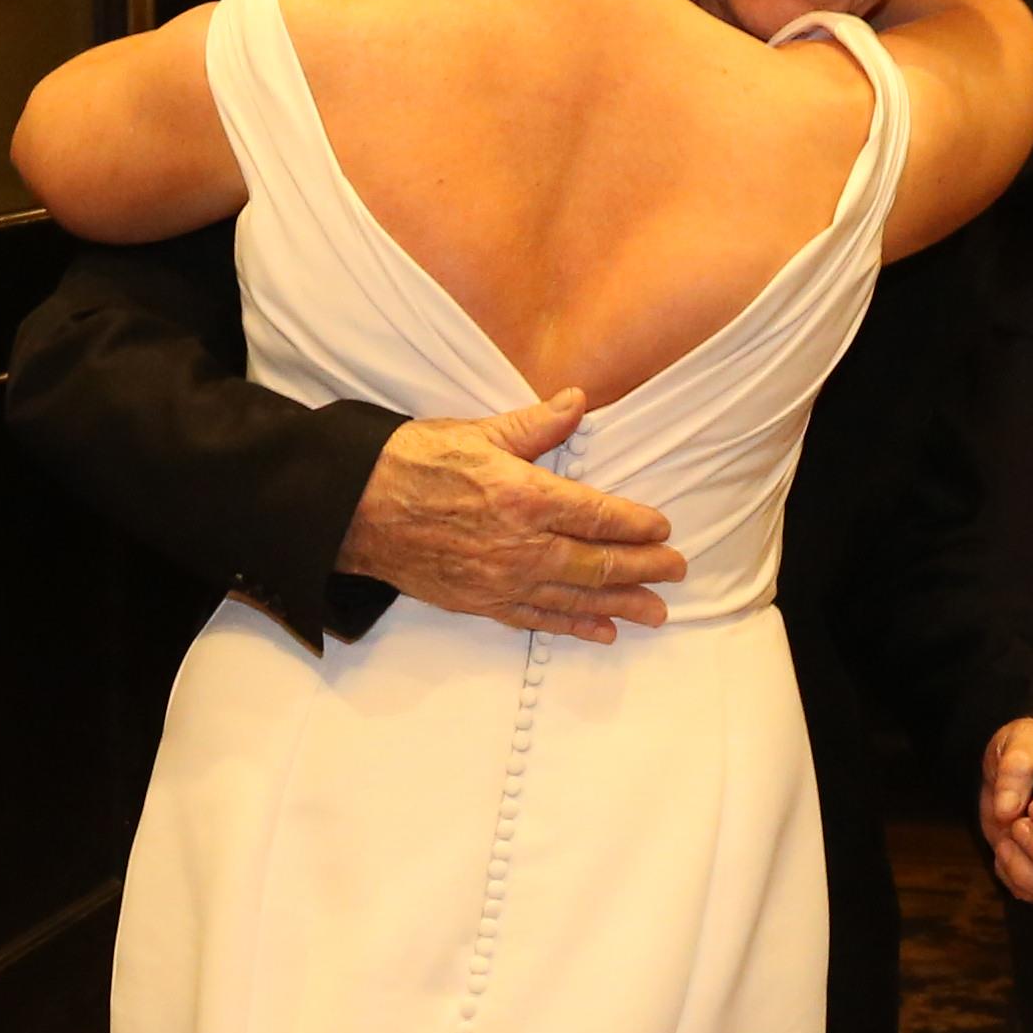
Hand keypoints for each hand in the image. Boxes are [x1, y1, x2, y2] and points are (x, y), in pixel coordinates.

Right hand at [337, 389, 681, 641]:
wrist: (356, 510)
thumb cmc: (413, 463)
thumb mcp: (479, 433)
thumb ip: (537, 425)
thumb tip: (578, 401)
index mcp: (525, 496)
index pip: (598, 515)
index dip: (635, 524)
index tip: (662, 528)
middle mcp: (521, 546)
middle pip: (598, 563)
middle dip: (643, 568)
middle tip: (676, 571)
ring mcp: (501, 580)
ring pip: (575, 597)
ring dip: (621, 605)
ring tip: (656, 612)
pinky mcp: (480, 602)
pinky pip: (537, 618)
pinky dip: (573, 625)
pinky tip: (602, 630)